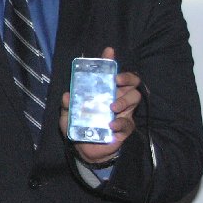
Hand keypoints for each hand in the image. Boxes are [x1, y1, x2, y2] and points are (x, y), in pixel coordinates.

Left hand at [59, 47, 141, 165]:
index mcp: (103, 92)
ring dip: (124, 100)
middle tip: (116, 80)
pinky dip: (120, 122)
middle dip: (127, 77)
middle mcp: (116, 98)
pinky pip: (128, 123)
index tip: (109, 51)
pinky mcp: (125, 128)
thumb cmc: (78, 128)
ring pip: (135, 98)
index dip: (110, 61)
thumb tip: (67, 96)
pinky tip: (111, 124)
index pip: (109, 73)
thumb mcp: (68, 117)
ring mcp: (123, 112)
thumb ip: (67, 106)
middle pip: (131, 81)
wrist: (85, 151)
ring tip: (112, 106)